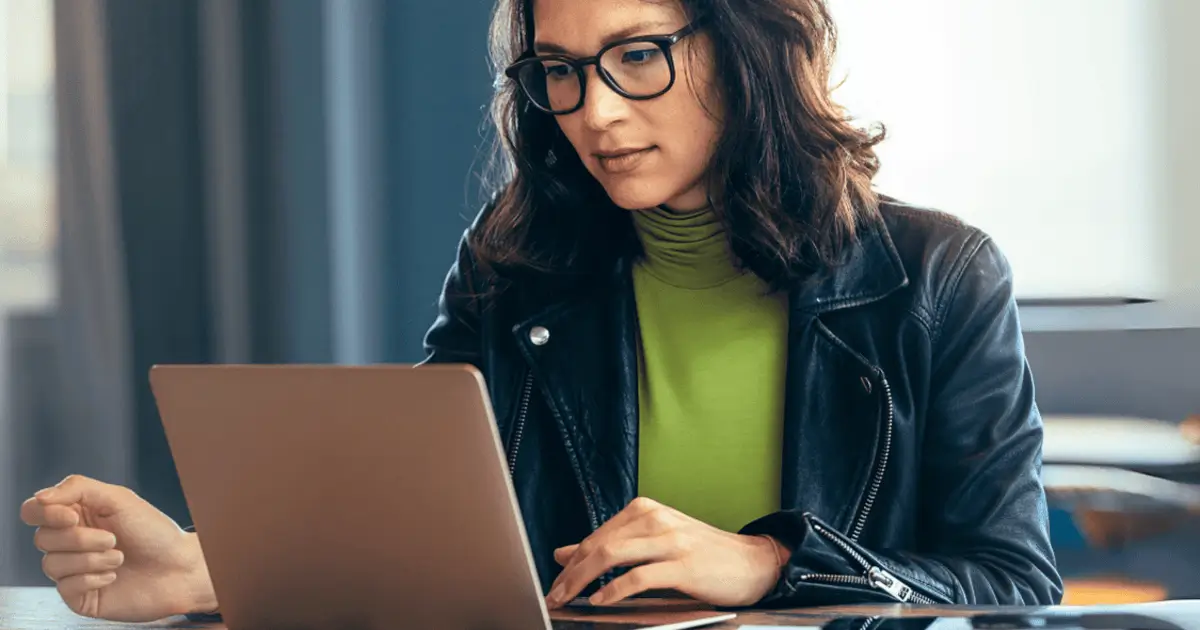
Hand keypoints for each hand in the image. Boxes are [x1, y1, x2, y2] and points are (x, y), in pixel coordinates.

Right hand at [20, 475, 217, 621]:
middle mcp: (71, 542)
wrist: (180, 568)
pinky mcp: (79, 595)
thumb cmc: (154, 532)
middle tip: (113, 539)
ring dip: (90, 559)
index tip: (72, 517)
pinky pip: (64, 587)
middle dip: (80, 538)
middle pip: (42, 538)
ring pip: (51, 564)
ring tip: (119, 557)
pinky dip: (91, 579)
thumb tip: (40, 497)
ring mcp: (73, 570)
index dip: (45, 514)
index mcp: (77, 514)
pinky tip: (114, 576)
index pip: (34, 511)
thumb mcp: (119, 499)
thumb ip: (77, 489)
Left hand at [544, 497, 788, 608]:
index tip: (555, 582)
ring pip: (613, 556)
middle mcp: (655, 519)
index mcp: (645, 510)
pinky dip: (614, 590)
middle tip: (554, 595)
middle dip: (571, 573)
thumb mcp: (652, 542)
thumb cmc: (702, 554)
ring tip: (569, 599)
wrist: (752, 562)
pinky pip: (639, 576)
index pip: (596, 535)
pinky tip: (601, 600)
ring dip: (584, 580)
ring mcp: (670, 540)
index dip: (571, 562)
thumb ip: (610, 545)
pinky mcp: (684, 564)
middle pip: (599, 545)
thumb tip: (564, 553)